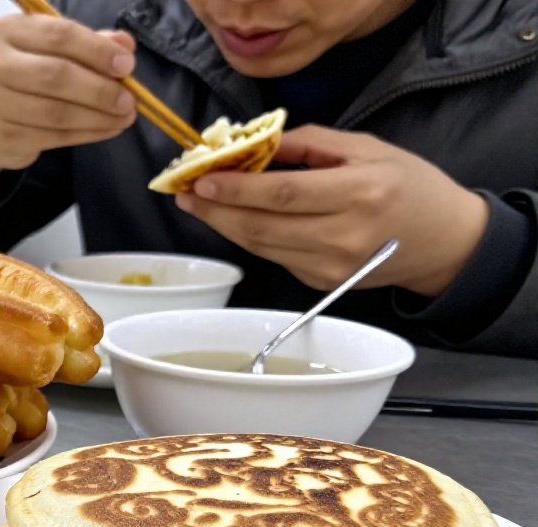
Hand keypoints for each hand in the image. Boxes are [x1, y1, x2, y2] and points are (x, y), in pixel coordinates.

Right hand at [0, 14, 137, 188]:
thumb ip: (90, 43)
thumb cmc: (29, 75)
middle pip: (56, 75)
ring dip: (99, 117)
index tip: (127, 65)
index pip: (59, 35)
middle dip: (100, 89)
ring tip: (124, 117)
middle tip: (129, 100)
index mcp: (7, 30)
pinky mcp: (3, 136)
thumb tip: (124, 44)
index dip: (97, 51)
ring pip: (57, 112)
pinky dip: (88, 134)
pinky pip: (55, 137)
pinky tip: (107, 129)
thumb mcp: (56, 50)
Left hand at [176, 126, 488, 295]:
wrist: (445, 242)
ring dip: (222, 225)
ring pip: (260, 245)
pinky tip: (232, 219)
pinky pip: (273, 256)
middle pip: (260, 227)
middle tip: (182, 192)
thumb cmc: (410, 187)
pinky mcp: (321, 282)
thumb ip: (310, 143)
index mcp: (359, 194)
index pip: (282, 195)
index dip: (235, 190)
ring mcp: (330, 266)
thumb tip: (259, 143)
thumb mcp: (368, 149)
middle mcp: (342, 236)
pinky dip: (248, 236)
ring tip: (197, 204)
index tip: (200, 180)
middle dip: (214, 211)